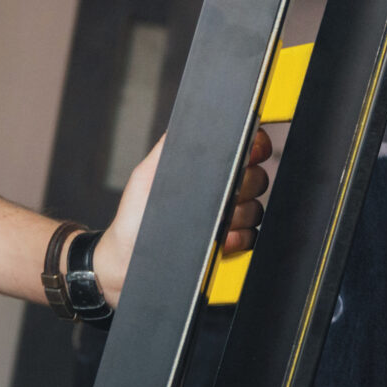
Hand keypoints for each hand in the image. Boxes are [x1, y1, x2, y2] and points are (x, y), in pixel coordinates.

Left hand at [94, 127, 274, 303]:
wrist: (128, 264)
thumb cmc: (133, 220)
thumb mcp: (146, 176)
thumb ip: (169, 148)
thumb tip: (189, 123)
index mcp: (206, 171)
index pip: (246, 149)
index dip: (254, 147)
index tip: (249, 152)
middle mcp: (222, 193)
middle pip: (258, 178)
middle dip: (243, 185)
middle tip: (219, 196)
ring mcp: (230, 219)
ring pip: (256, 209)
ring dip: (238, 216)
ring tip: (212, 222)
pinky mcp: (233, 245)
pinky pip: (253, 237)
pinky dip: (238, 239)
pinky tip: (217, 241)